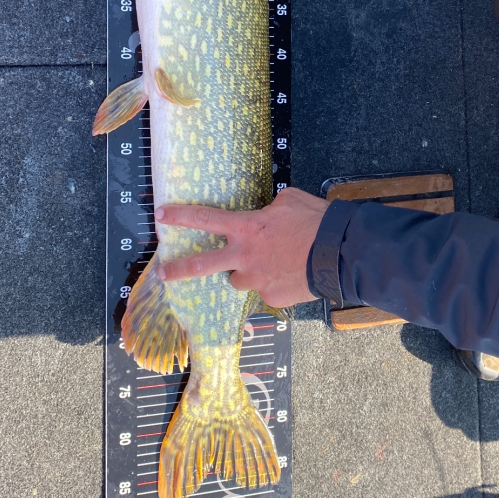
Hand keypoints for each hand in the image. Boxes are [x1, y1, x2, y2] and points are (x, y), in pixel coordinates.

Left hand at [155, 187, 328, 307]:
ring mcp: (256, 279)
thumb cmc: (315, 222)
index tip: (161, 214)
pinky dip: (275, 283)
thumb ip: (271, 207)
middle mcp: (244, 255)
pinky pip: (266, 290)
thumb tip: (269, 211)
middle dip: (179, 269)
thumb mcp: (289, 200)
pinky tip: (292, 275)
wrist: (337, 252)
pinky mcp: (271, 297)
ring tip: (266, 265)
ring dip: (245, 274)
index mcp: (246, 227)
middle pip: (202, 264)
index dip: (180, 215)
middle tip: (163, 272)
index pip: (205, 218)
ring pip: (238, 280)